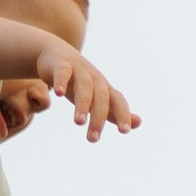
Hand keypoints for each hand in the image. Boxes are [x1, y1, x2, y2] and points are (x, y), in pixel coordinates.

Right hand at [18, 37, 135, 139]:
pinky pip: (63, 72)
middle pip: (101, 97)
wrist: (56, 55)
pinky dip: (61, 82)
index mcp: (104, 88)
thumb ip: (115, 112)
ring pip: (84, 86)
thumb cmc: (80, 83)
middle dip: (98, 117)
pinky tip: (58, 94)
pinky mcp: (61, 65)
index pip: (118, 102)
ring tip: (79, 122)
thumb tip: (139, 123)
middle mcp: (94, 79)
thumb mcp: (98, 98)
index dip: (123, 114)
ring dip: (83, 104)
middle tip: (93, 139)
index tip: (124, 131)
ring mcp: (78, 70)